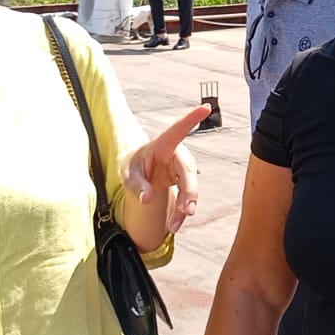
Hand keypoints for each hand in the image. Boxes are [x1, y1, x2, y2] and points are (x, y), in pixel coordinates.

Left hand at [124, 105, 210, 232]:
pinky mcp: (184, 180)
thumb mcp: (128, 174)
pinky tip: (175, 224)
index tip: (206, 107)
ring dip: (185, 206)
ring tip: (173, 226)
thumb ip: (137, 185)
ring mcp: (182, 167)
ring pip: (190, 187)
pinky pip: (186, 196)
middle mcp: (177, 154)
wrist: (137, 173)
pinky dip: (181, 211)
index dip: (191, 119)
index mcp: (162, 144)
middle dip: (190, 192)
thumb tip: (147, 199)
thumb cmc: (132, 166)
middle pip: (189, 171)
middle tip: (188, 211)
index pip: (178, 130)